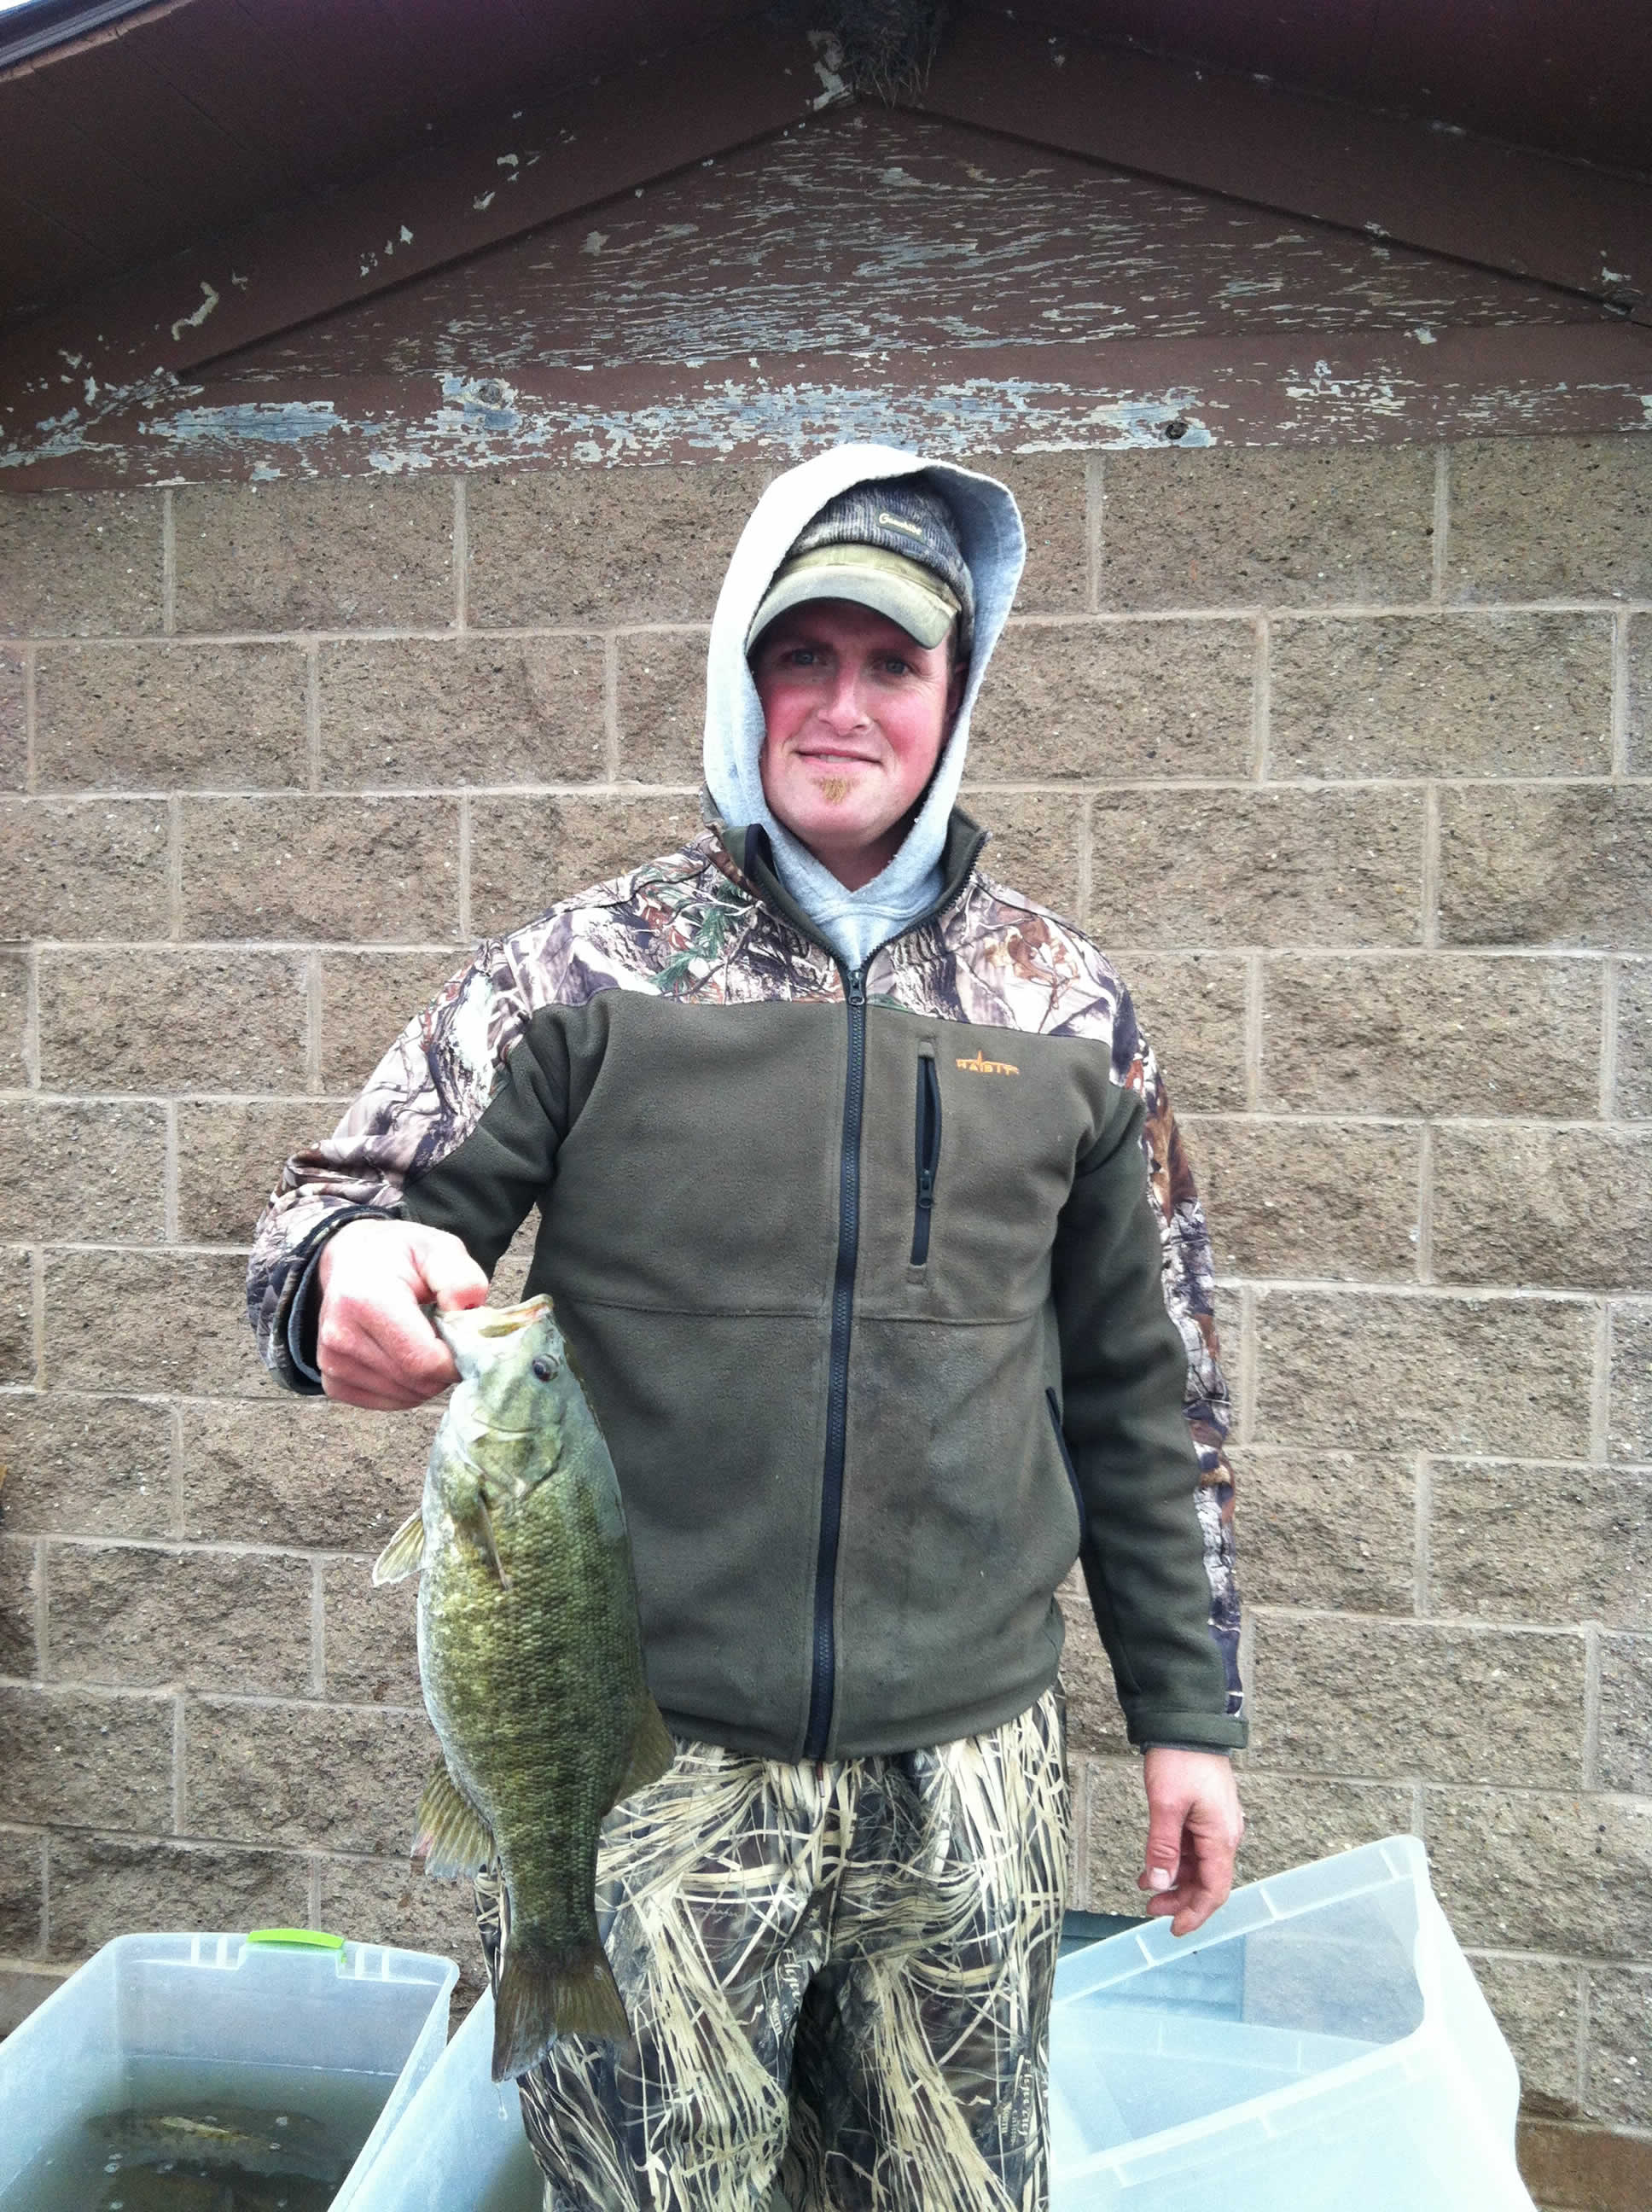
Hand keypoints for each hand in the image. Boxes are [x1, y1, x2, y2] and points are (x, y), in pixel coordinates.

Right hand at [316, 1219, 487, 1409]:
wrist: (350, 1260)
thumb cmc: (398, 1255)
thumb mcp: (438, 1248)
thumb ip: (461, 1278)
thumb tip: (467, 1319)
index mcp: (366, 1299)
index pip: (424, 1361)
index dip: (457, 1359)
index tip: (463, 1338)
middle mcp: (341, 1335)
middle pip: (416, 1383)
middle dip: (443, 1369)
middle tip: (445, 1337)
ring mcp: (332, 1362)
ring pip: (404, 1397)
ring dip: (426, 1378)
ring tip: (422, 1341)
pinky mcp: (333, 1381)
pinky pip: (387, 1403)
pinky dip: (407, 1388)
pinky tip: (404, 1356)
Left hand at [1137, 1747, 1243, 1936]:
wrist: (1186, 1722)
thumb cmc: (1180, 1759)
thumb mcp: (1165, 1804)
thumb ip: (1162, 1847)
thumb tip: (1160, 1884)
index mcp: (1220, 1837)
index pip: (1214, 1890)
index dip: (1195, 1914)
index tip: (1174, 1930)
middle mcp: (1224, 1834)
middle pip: (1207, 1881)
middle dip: (1180, 1899)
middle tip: (1150, 1909)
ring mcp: (1215, 1823)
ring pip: (1198, 1865)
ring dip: (1174, 1879)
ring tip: (1145, 1887)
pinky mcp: (1204, 1813)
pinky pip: (1192, 1847)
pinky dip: (1174, 1859)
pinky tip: (1152, 1864)